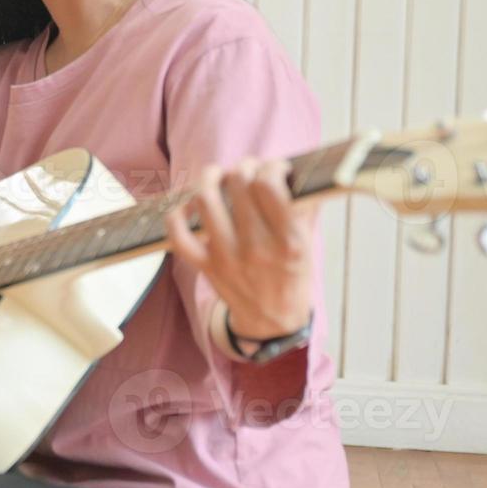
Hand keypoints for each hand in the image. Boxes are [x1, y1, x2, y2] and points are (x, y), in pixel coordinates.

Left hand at [163, 158, 317, 340]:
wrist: (271, 321)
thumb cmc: (291, 275)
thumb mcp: (308, 244)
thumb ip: (305, 207)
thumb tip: (299, 171)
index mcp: (288, 242)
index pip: (269, 186)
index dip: (271, 167)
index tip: (275, 168)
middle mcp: (257, 248)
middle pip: (238, 184)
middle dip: (243, 166)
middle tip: (248, 168)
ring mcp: (227, 258)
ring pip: (206, 200)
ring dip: (210, 178)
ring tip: (218, 175)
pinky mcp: (206, 266)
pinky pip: (178, 234)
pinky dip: (178, 214)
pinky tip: (191, 205)